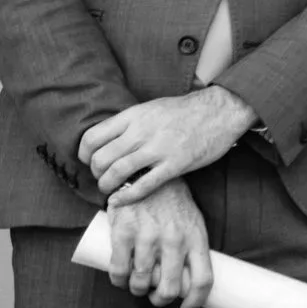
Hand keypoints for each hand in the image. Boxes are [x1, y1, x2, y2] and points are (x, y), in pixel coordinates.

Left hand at [81, 87, 256, 203]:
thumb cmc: (186, 110)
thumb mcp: (152, 107)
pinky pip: (144, 185)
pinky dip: (127, 196)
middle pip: (101, 158)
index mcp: (134, 115)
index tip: (89, 162)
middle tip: (102, 178)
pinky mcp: (175, 164)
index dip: (84, 155)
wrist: (221, 110)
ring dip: (107, 186)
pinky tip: (121, 200)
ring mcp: (159, 148)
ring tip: (109, 190)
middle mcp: (142, 131)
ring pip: (117, 172)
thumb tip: (108, 138)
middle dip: (96, 173)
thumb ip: (130, 122)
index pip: (92, 137)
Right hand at [105, 179, 214, 307]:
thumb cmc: (173, 205)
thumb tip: (189, 284)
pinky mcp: (124, 232)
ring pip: (141, 282)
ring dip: (137, 290)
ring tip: (137, 285)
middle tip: (155, 296)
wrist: (148, 174)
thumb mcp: (193, 223)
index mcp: (197, 238)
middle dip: (160, 299)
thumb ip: (192, 249)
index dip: (195, 302)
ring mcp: (148, 237)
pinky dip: (118, 281)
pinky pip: (119, 270)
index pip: (202, 280)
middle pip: (169, 288)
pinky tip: (120, 279)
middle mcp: (175, 240)